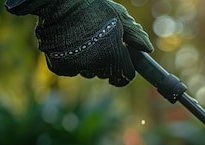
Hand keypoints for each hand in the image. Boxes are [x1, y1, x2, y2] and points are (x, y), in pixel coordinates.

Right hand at [6, 0, 152, 86]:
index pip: (125, 76)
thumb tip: (147, 49)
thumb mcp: (118, 15)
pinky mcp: (59, 66)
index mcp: (112, 53)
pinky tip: (70, 44)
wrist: (57, 3)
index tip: (123, 67)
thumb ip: (135, 34)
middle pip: (106, 74)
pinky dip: (70, 61)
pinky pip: (70, 70)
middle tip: (101, 45)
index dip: (126, 72)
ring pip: (88, 72)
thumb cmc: (91, 7)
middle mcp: (94, 64)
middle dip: (107, 64)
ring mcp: (75, 66)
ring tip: (84, 41)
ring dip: (89, 63)